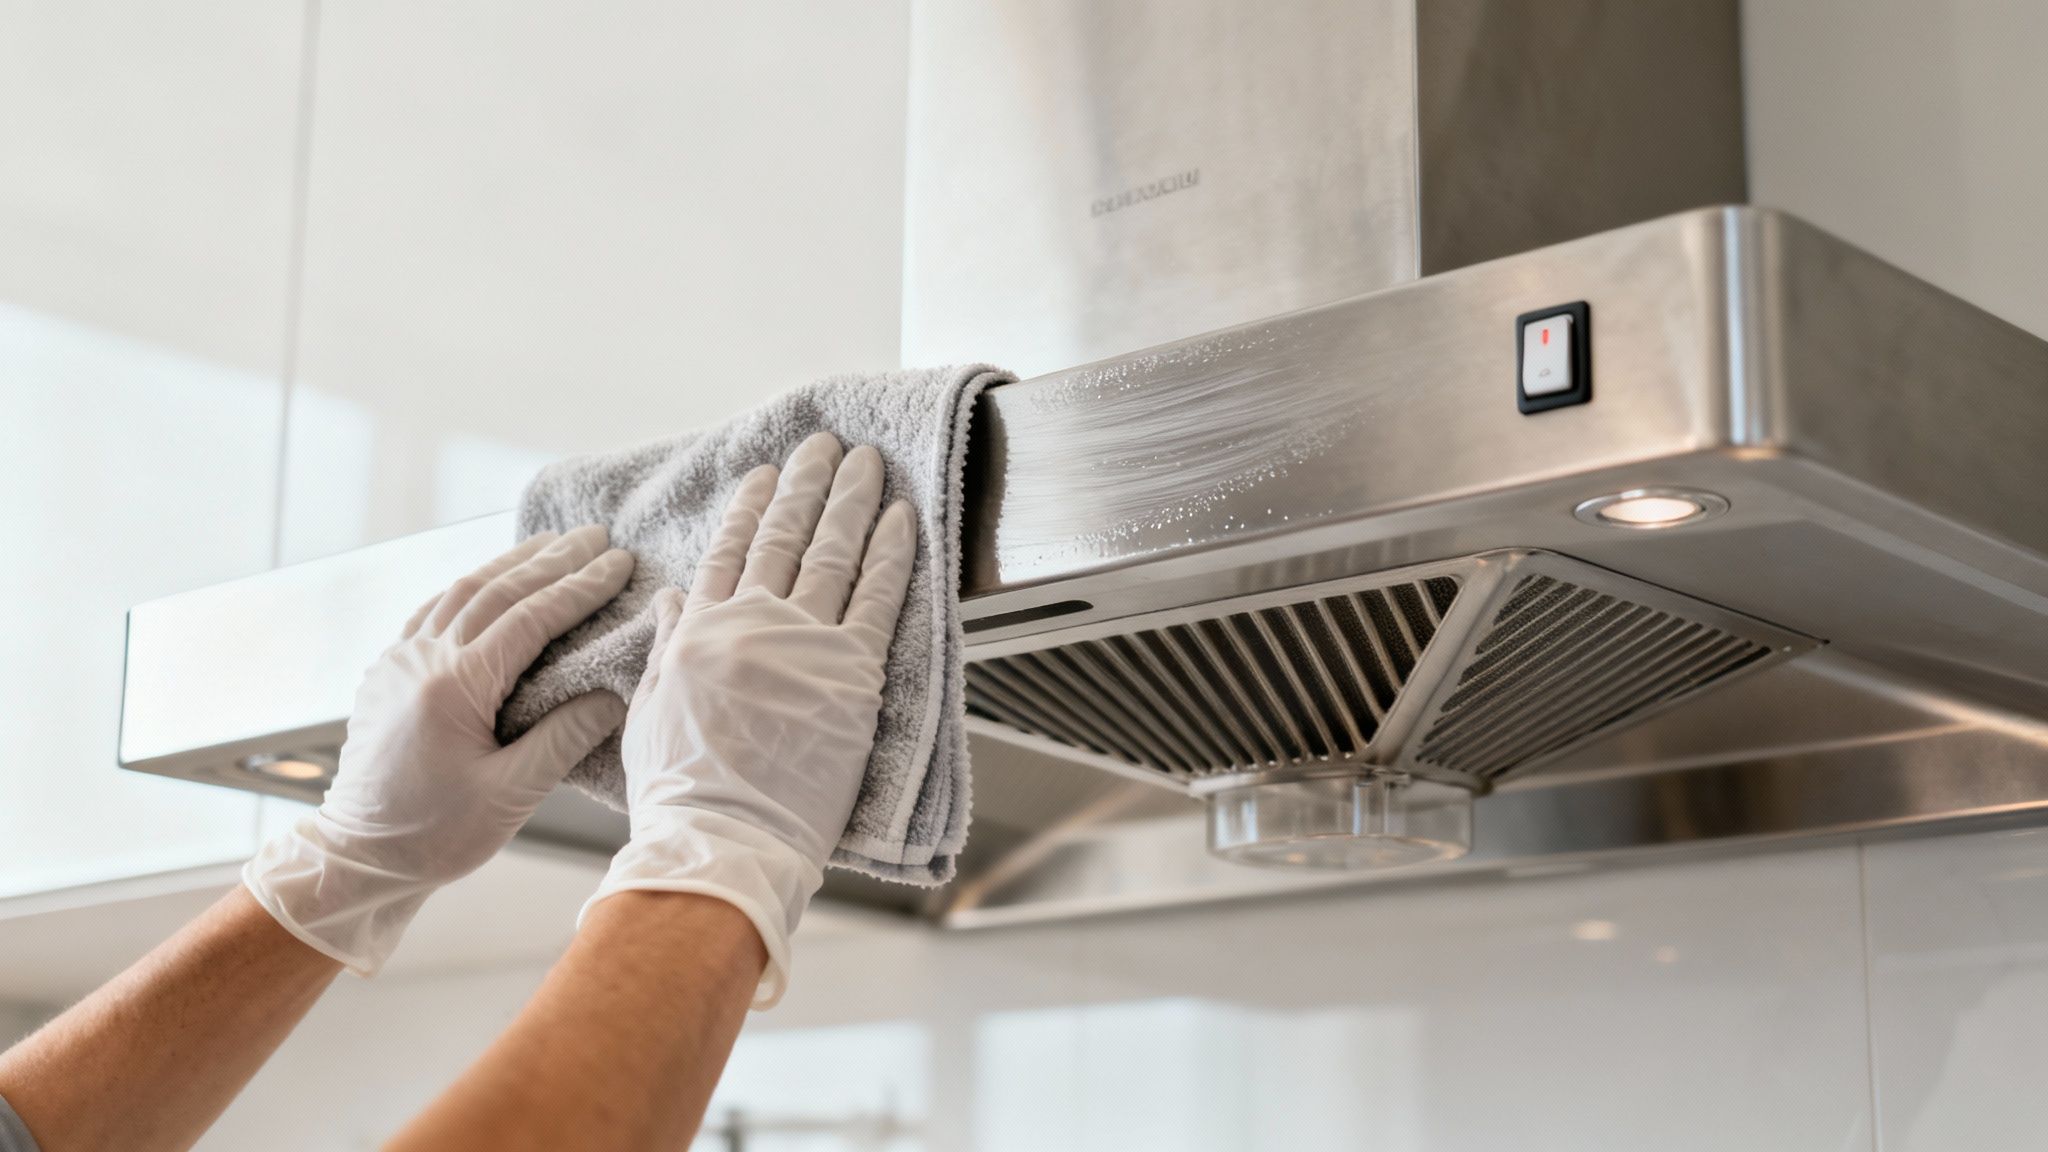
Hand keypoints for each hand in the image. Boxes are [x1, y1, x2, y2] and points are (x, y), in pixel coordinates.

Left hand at [244, 526, 635, 973]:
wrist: (359, 858)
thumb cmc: (435, 836)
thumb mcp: (511, 795)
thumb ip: (564, 738)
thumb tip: (613, 694)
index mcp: (452, 686)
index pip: (530, 619)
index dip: (580, 588)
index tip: (618, 562)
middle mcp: (420, 660)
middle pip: (496, 591)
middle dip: (552, 559)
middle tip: (596, 535)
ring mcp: (398, 661)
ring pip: (461, 592)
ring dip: (511, 563)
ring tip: (552, 542)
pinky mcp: (388, 672)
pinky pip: (433, 611)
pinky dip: (471, 587)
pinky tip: (491, 580)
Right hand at [590, 433, 915, 1005]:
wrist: (720, 838)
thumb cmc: (682, 795)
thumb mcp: (650, 713)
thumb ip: (665, 649)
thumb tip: (670, 599)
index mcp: (698, 633)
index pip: (728, 552)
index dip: (748, 507)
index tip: (764, 473)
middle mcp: (751, 624)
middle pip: (784, 537)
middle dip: (806, 485)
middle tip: (825, 446)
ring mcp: (803, 643)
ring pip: (832, 552)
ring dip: (852, 499)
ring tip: (867, 461)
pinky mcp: (852, 672)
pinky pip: (879, 597)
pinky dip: (893, 552)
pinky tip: (904, 517)